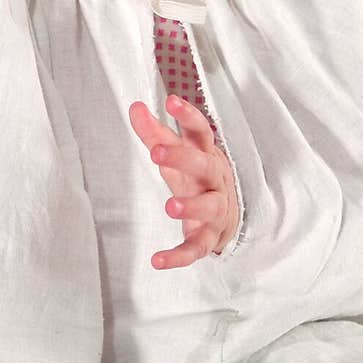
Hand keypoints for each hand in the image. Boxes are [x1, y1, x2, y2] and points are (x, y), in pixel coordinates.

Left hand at [128, 94, 239, 269]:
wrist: (228, 218)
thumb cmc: (197, 178)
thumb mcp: (178, 154)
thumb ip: (156, 132)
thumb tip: (135, 106)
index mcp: (205, 154)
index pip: (200, 131)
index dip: (188, 116)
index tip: (171, 101)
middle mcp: (213, 180)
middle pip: (203, 165)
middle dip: (182, 159)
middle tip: (156, 153)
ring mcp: (214, 209)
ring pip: (209, 206)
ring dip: (191, 205)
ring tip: (170, 206)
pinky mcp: (208, 237)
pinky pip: (196, 248)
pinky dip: (178, 256)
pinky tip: (157, 261)